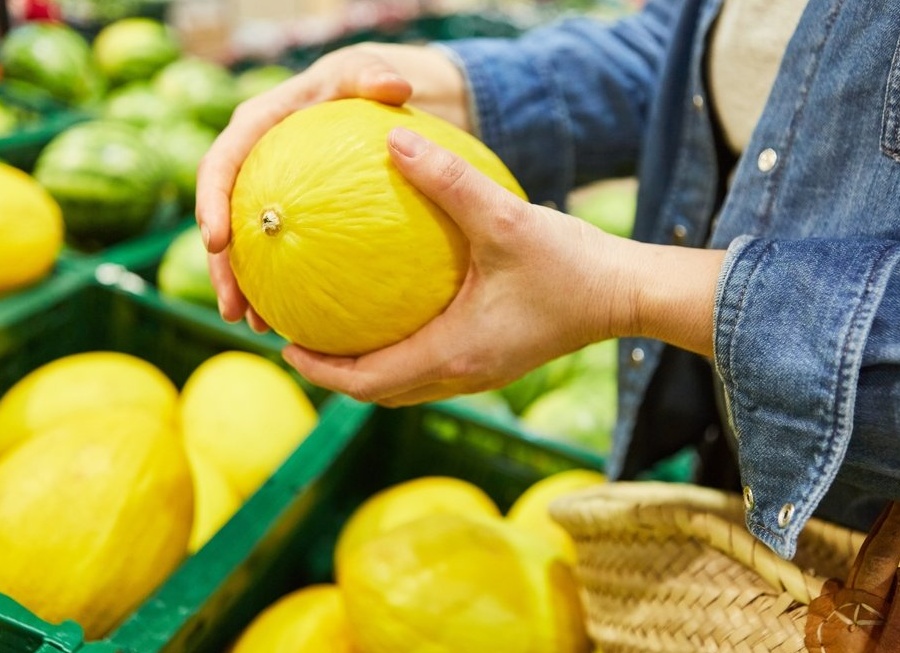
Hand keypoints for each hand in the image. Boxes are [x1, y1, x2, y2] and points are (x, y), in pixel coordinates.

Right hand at [195, 43, 467, 328]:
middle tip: (232, 308)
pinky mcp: (288, 213)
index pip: (220, 163)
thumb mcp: (366, 72)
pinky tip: (297, 318)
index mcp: (255, 126)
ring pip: (245, 245)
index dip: (211, 202)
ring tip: (256, 327)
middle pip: (222, 218)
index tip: (216, 241)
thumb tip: (395, 88)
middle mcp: (252, 162)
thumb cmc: (364, 82)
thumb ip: (374, 76)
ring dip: (245, 288)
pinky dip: (283, 283)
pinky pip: (278, 251)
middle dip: (221, 268)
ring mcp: (266, 191)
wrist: (367, 97)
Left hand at [282, 128, 726, 405]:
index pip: (368, 381)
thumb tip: (393, 141)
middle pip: (378, 392)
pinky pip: (428, 367)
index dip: (320, 369)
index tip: (285, 343)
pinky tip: (391, 312)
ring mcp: (479, 372)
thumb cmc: (571, 263)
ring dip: (364, 366)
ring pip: (404, 385)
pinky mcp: (493, 359)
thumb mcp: (505, 218)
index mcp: (455, 354)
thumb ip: (447, 181)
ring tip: (333, 329)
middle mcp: (462, 374)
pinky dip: (397, 354)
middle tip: (297, 336)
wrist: (626, 293)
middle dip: (332, 372)